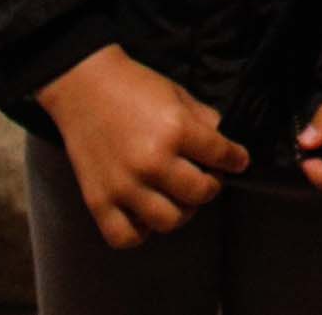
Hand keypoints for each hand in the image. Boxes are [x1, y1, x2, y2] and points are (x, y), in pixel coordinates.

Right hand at [36, 46, 252, 249]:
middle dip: (211, 185)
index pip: (222, 156)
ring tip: (177, 196)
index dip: (236, 159)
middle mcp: (152, 162)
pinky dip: (140, 231)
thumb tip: (226, 147)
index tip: (238, 162)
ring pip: (169, 221)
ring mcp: (123, 185)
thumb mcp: (178, 95)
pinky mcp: (98, 201)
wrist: (83, 84)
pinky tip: (144, 212)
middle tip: (205, 177)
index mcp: (175, 130)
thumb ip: (205, 122)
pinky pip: (126, 237)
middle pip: (200, 194)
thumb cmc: (134, 86)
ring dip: (180, 210)